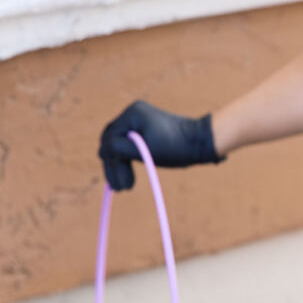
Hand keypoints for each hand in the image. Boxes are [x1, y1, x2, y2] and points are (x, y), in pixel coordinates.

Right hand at [99, 100, 222, 189]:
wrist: (201, 141)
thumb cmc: (176, 146)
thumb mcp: (145, 151)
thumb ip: (120, 149)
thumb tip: (101, 152)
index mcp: (132, 114)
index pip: (110, 138)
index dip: (111, 161)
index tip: (118, 183)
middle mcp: (132, 114)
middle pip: (112, 142)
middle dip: (115, 166)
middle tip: (120, 189)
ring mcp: (138, 121)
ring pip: (119, 146)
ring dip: (120, 166)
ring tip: (125, 188)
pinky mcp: (144, 130)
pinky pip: (129, 146)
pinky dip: (129, 161)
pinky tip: (129, 178)